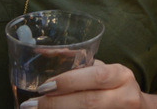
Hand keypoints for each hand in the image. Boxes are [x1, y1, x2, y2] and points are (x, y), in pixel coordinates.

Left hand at [22, 62, 156, 107]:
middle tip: (30, 105)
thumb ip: (82, 67)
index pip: (97, 77)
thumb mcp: (107, 72)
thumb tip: (42, 54)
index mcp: (122, 76)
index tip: (44, 86)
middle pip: (89, 103)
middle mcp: (126, 97)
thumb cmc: (117, 88)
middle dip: (56, 105)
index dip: (70, 82)